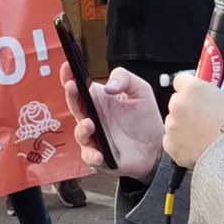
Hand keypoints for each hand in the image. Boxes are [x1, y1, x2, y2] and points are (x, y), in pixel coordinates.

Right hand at [61, 62, 163, 180]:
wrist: (156, 147)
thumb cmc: (145, 118)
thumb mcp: (140, 90)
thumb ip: (125, 78)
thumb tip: (108, 87)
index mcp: (98, 100)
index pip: (78, 86)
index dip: (69, 76)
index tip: (67, 66)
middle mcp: (92, 117)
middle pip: (75, 106)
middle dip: (71, 96)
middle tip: (72, 87)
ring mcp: (94, 137)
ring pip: (80, 133)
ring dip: (82, 128)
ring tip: (90, 124)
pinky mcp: (100, 156)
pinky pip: (90, 157)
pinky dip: (92, 156)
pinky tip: (99, 155)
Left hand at [163, 74, 223, 169]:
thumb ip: (216, 94)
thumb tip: (215, 96)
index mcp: (192, 89)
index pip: (181, 80)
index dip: (189, 88)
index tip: (195, 94)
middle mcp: (178, 104)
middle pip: (177, 102)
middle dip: (187, 108)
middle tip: (203, 117)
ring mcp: (172, 125)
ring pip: (174, 122)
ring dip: (184, 126)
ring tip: (202, 135)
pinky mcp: (170, 144)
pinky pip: (172, 140)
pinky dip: (181, 143)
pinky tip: (196, 146)